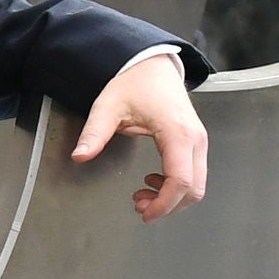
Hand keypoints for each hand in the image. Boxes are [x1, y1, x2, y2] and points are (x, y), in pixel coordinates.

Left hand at [69, 53, 207, 221]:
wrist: (152, 66)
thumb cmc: (135, 83)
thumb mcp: (108, 107)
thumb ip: (95, 133)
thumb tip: (80, 156)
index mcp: (177, 133)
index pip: (180, 180)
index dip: (164, 204)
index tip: (145, 213)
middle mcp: (195, 139)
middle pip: (194, 188)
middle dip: (168, 205)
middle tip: (139, 206)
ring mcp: (198, 141)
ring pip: (196, 184)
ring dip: (172, 197)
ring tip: (143, 195)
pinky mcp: (195, 142)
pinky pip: (193, 173)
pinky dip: (176, 185)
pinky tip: (153, 180)